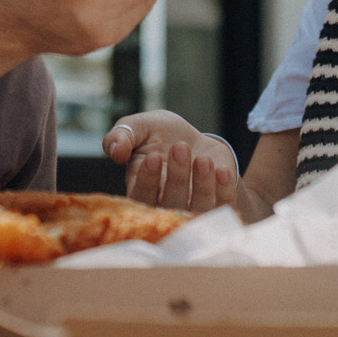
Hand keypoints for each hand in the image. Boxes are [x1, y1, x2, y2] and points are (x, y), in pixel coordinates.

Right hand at [104, 110, 238, 212]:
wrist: (195, 140)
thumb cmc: (162, 135)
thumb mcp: (140, 126)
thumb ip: (122, 135)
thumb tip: (114, 150)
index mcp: (141, 190)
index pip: (140, 197)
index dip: (147, 181)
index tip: (152, 156)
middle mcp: (166, 206)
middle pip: (171, 204)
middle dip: (177, 176)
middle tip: (180, 147)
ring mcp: (194, 209)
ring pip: (198, 209)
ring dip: (201, 185)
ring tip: (203, 159)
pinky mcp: (219, 205)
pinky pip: (223, 206)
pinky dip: (224, 190)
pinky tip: (221, 170)